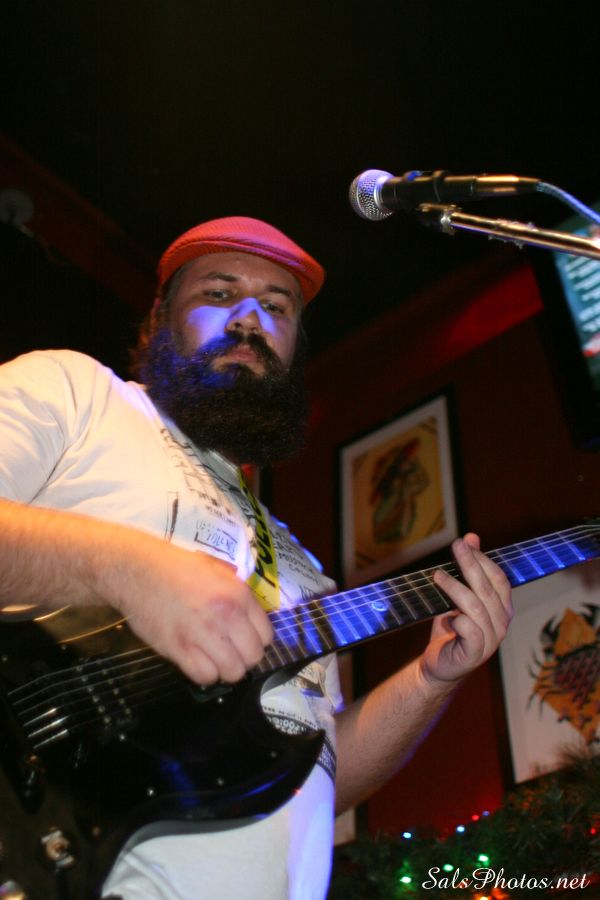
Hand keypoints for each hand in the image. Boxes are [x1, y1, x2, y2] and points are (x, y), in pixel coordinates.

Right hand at [113, 539, 272, 685]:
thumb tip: (251, 614)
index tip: (244, 639)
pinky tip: (197, 661)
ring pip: (232, 672)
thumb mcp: (216, 570)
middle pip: (253, 657)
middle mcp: (225, 616)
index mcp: (238, 595)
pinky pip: (205, 677)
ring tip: (214, 658)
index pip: (266, 635)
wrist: (137, 570)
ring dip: (225, 669)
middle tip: (229, 651)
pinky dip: (204, 674)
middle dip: (243, 658)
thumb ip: (237, 592)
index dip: (256, 640)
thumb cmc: (176, 568)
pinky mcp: (179, 649)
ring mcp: (202, 634)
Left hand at [420, 533, 512, 686]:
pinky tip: (447, 616)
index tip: (465, 542)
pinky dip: (458, 620)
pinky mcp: (475, 654)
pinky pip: (471, 631)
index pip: (499, 579)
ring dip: (455, 588)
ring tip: (437, 576)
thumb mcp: (458, 595)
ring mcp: (491, 640)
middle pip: (488, 589)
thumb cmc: (451, 628)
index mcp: (502, 609)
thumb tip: (471, 537)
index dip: (483, 560)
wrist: (438, 665)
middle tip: (455, 546)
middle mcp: (501, 624)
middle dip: (471, 564)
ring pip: (476, 607)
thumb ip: (468, 570)